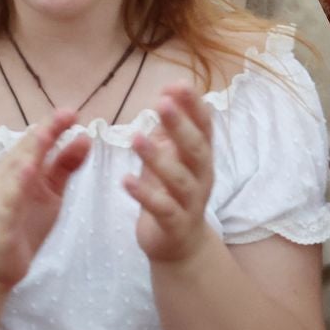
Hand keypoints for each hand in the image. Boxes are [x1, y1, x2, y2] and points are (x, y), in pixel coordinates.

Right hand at [0, 109, 90, 289]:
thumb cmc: (23, 223)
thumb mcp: (51, 192)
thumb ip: (65, 166)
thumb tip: (84, 137)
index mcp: (20, 167)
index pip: (38, 141)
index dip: (55, 125)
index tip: (74, 111)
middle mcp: (7, 176)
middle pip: (26, 148)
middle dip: (46, 131)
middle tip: (67, 114)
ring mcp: (1, 196)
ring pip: (15, 169)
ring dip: (30, 150)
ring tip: (47, 134)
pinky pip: (8, 200)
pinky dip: (17, 184)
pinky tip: (29, 172)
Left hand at [127, 83, 218, 265]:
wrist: (180, 246)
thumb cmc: (172, 192)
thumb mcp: (173, 158)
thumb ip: (170, 131)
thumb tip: (168, 93)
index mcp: (201, 158)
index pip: (204, 127)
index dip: (194, 106)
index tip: (178, 84)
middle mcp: (201, 178)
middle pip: (197, 150)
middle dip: (180, 126)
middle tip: (162, 103)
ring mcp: (191, 203)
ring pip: (179, 179)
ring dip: (158, 158)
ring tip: (136, 139)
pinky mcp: (175, 224)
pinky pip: (162, 208)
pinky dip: (144, 194)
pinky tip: (125, 180)